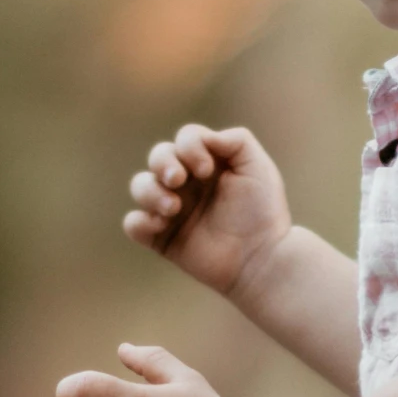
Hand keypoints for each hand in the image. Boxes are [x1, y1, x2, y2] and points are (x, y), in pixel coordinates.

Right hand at [124, 124, 291, 298]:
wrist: (261, 258)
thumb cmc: (263, 212)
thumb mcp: (258, 167)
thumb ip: (236, 140)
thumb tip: (204, 139)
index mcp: (208, 164)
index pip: (185, 139)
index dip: (189, 147)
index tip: (208, 170)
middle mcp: (188, 184)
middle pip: (158, 157)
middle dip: (163, 163)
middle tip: (178, 180)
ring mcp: (173, 211)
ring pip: (140, 186)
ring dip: (149, 190)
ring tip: (172, 208)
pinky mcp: (163, 239)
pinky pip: (134, 224)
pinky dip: (139, 221)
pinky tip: (160, 224)